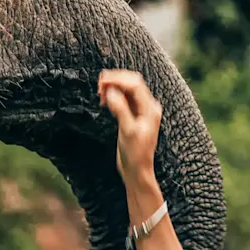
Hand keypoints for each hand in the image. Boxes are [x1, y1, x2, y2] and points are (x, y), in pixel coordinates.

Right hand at [97, 69, 161, 184]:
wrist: (137, 170)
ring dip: (113, 88)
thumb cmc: (135, 154)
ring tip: (100, 92)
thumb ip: (120, 109)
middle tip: (99, 84)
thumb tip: (111, 92)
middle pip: (132, 84)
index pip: (135, 85)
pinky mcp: (133, 116)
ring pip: (127, 90)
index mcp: (150, 109)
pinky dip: (114, 96)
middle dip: (115, 81)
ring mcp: (140, 111)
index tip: (102, 81)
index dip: (118, 79)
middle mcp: (147, 107)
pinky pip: (124, 99)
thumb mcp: (127, 131)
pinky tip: (105, 101)